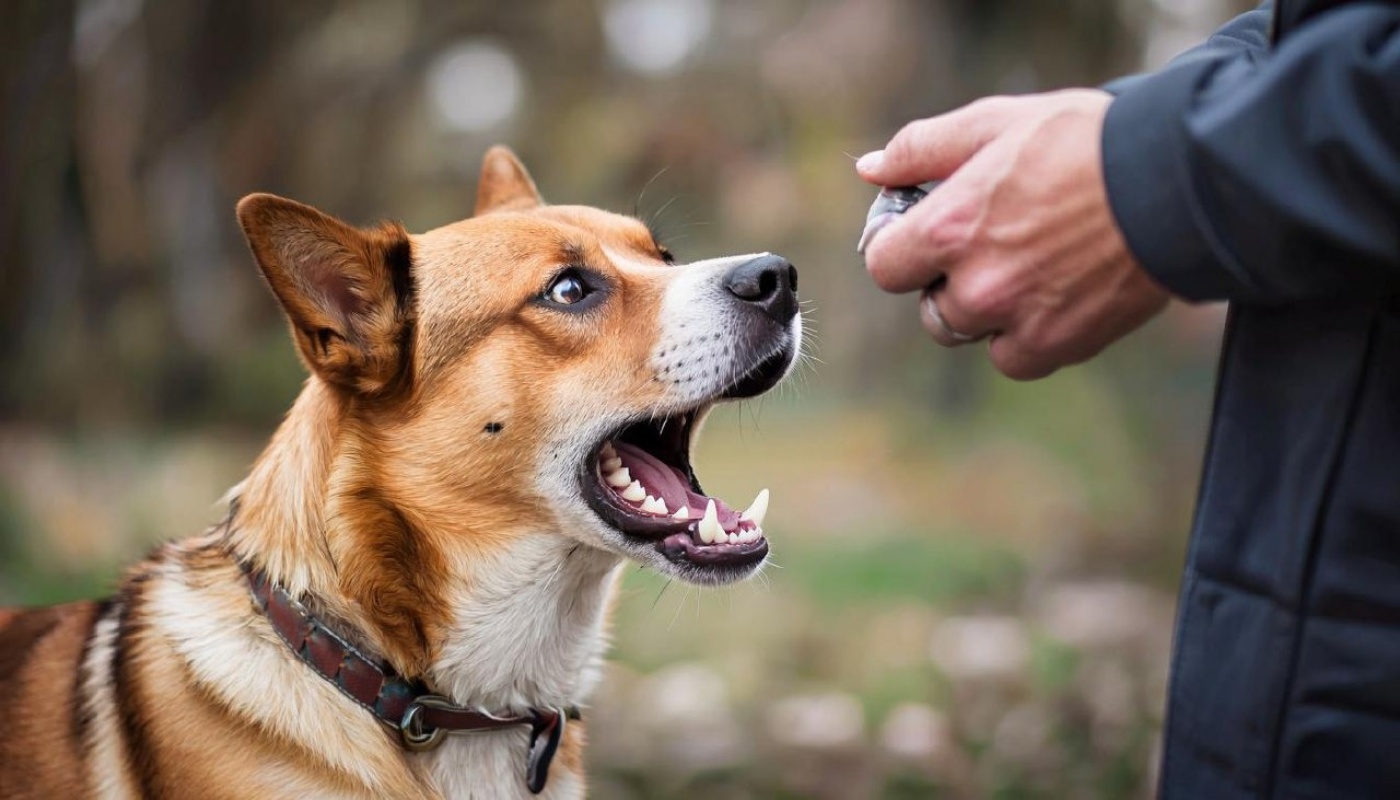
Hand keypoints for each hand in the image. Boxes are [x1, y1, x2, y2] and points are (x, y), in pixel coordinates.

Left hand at [857, 89, 1170, 379]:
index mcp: (947, 229)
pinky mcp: (1056, 346)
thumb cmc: (1084, 142)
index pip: (883, 265)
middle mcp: (974, 285)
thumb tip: (870, 171)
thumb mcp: (994, 123)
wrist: (1176, 182)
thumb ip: (921, 149)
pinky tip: (1054, 293)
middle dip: (947, 281)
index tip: (925, 237)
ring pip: (969, 332)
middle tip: (993, 245)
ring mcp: (1014, 321)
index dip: (901, 249)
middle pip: (929, 306)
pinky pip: (1013, 359)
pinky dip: (1025, 335)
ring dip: (984, 310)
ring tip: (1029, 266)